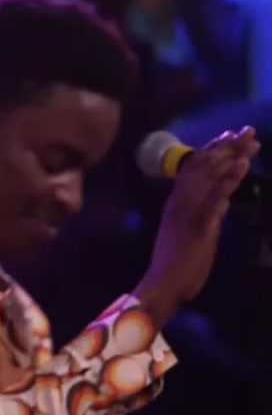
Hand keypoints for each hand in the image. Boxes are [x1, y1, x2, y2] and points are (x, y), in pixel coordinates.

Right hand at [135, 126, 260, 323]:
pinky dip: (228, 179)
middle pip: (203, 166)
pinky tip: (241, 165)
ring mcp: (188, 212)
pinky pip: (214, 197)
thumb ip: (209, 215)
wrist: (164, 284)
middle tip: (247, 130)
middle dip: (226, 146)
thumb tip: (224, 201)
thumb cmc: (178, 264)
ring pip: (208, 176)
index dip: (213, 150)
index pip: (194, 169)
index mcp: (176, 203)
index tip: (231, 136)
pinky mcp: (198, 224)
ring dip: (230, 156)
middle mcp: (180, 202)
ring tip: (249, 140)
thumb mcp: (196, 235)